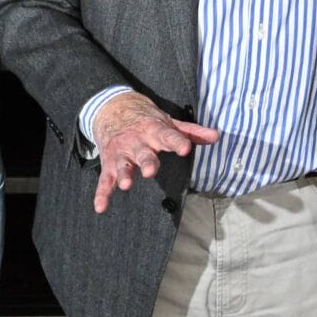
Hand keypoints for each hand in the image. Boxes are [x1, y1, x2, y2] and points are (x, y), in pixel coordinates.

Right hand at [90, 92, 217, 212]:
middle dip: (147, 162)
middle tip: (150, 171)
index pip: (168, 136)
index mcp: (154, 131)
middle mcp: (137, 142)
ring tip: (126, 185)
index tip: (185, 148)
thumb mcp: (169, 122)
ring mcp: (122, 154)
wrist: (112, 109)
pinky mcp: (109, 164)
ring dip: (124, 175)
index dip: (177, 142)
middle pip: (143, 154)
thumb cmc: (146, 120)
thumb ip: (191, 132)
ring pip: (123, 166)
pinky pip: (104, 180)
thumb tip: (216, 137)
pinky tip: (100, 207)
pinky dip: (101, 194)